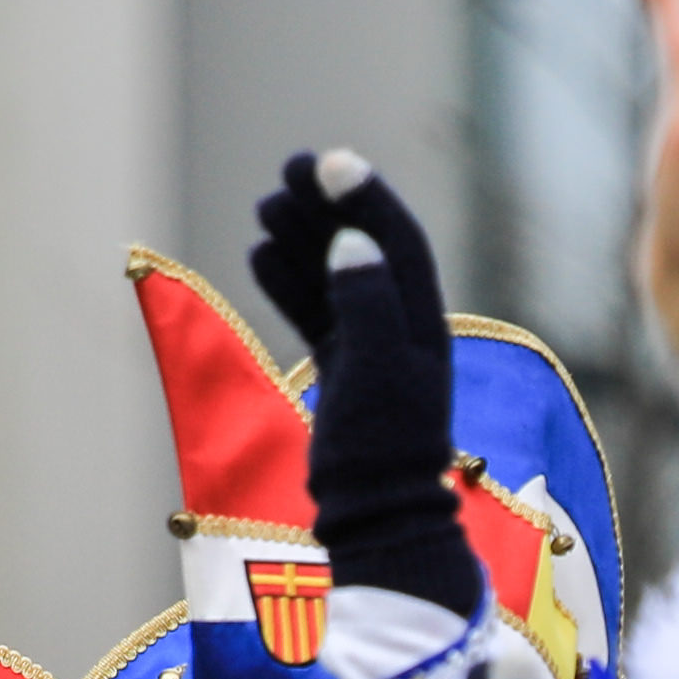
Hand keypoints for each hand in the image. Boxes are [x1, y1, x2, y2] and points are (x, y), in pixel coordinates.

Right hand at [250, 153, 482, 621]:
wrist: (376, 514)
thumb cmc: (385, 448)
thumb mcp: (378, 371)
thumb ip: (365, 302)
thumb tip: (351, 242)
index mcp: (420, 318)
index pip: (393, 238)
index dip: (362, 197)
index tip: (326, 164)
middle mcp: (400, 323)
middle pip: (362, 246)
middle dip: (327, 206)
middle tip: (288, 171)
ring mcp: (371, 345)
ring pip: (334, 274)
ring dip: (302, 238)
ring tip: (266, 207)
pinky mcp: (345, 369)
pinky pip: (315, 310)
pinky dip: (288, 283)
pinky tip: (259, 256)